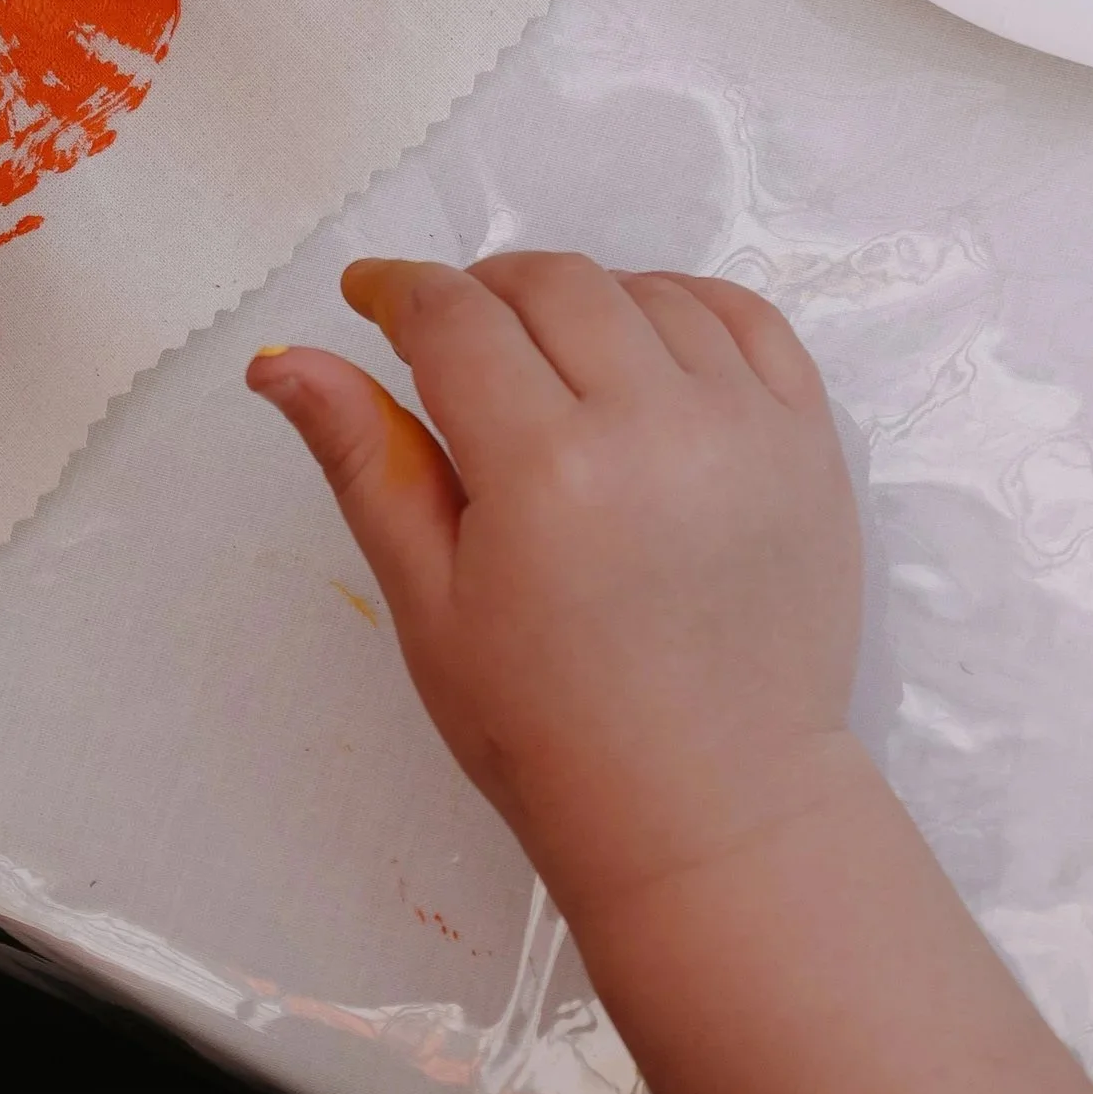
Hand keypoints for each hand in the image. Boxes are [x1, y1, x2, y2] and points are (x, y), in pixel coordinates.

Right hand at [250, 254, 863, 926]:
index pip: (454, 317)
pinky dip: (682, 308)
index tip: (371, 298)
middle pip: (549, 282)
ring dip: (580, 302)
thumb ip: (363, 460)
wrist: (714, 811)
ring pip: (643, 289)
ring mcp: (747, 428)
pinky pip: (745, 317)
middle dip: (483, 293)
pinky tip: (643, 354)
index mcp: (545, 470)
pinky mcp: (812, 442)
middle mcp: (655, 426)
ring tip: (549, 368)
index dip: (398, 291)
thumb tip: (281, 358)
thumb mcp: (428, 602)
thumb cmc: (548, 728)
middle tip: (453, 347)